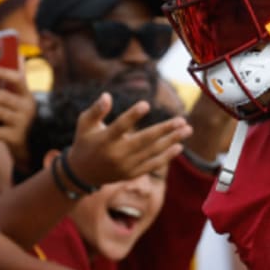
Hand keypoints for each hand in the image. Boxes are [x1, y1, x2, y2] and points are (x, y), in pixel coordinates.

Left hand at [0, 65, 36, 168]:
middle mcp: (27, 107)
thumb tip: (3, 60)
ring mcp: (22, 123)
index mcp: (26, 94)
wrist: (30, 143)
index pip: (18, 78)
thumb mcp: (17, 100)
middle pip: (2, 96)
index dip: (2, 72)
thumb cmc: (16, 116)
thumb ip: (9, 84)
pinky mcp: (15, 137)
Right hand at [65, 92, 191, 186]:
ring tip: (187, 129)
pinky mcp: (131, 174)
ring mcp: (125, 166)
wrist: (82, 173)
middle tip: (181, 120)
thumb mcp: (84, 124)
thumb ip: (96, 110)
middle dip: (164, 130)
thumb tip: (107, 96)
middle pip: (143, 140)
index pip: (120, 127)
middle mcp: (116, 155)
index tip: (146, 104)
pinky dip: (166, 156)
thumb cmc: (85, 141)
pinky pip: (152, 165)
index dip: (132, 116)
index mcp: (104, 140)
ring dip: (171, 141)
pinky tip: (179, 146)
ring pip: (152, 152)